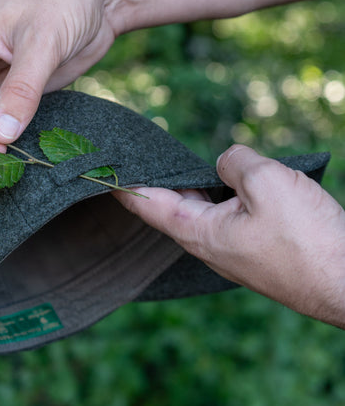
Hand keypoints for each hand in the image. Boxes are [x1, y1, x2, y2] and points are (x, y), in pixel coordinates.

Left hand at [114, 144, 344, 328]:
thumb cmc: (307, 240)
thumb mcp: (265, 182)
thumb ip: (235, 163)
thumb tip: (227, 162)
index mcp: (199, 234)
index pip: (147, 205)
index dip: (122, 185)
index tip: (97, 173)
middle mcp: (211, 247)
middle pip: (173, 205)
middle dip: (157, 179)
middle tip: (140, 153)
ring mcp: (236, 252)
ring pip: (205, 210)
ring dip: (193, 185)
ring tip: (180, 158)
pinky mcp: (260, 251)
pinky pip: (232, 217)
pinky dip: (224, 196)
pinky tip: (232, 180)